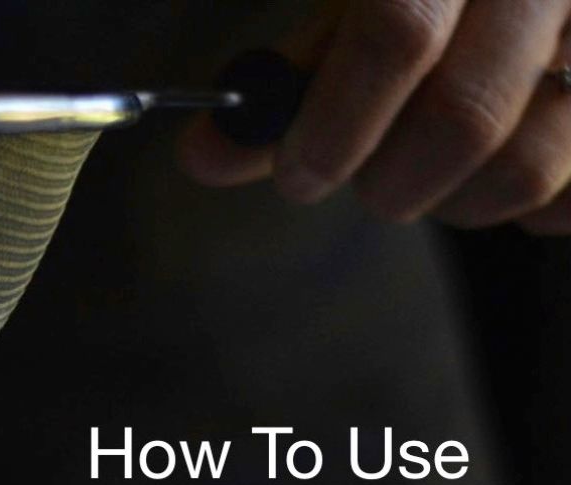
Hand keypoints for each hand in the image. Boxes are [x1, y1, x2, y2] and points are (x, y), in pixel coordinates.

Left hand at [177, 0, 570, 233]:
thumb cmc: (437, 2)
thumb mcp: (363, 11)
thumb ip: (291, 84)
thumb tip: (203, 154)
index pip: (397, 31)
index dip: (335, 123)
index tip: (301, 175)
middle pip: (464, 118)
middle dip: (391, 182)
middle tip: (373, 182)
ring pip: (527, 169)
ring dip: (457, 204)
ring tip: (439, 168)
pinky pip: (570, 208)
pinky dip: (529, 210)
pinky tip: (509, 163)